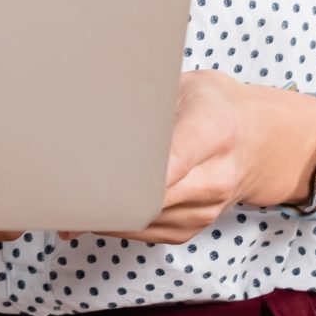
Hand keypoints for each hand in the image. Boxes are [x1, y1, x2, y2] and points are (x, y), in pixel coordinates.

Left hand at [63, 71, 315, 244]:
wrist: (262, 141)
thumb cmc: (215, 104)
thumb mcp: (188, 83)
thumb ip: (147, 95)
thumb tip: (87, 98)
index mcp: (213, 130)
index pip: (169, 161)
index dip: (126, 172)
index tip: (83, 169)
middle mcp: (213, 178)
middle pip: (146, 198)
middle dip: (98, 192)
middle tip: (52, 182)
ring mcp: (204, 210)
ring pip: (138, 220)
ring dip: (99, 210)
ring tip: (60, 191)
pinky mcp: (190, 229)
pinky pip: (142, 231)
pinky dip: (112, 220)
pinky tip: (87, 204)